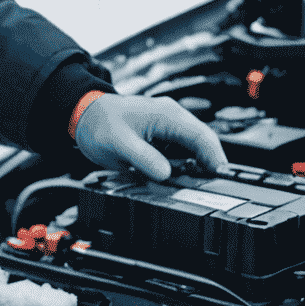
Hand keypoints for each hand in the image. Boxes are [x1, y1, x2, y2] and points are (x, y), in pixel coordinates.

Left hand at [75, 94, 225, 181]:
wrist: (85, 116)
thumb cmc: (100, 123)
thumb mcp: (119, 144)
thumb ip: (144, 159)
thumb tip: (165, 174)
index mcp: (167, 115)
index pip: (203, 137)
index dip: (215, 159)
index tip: (219, 179)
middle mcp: (172, 118)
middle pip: (202, 144)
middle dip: (206, 167)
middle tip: (205, 190)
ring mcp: (167, 127)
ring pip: (191, 151)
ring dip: (191, 169)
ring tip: (186, 187)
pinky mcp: (160, 137)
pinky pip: (177, 153)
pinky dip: (178, 167)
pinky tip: (171, 179)